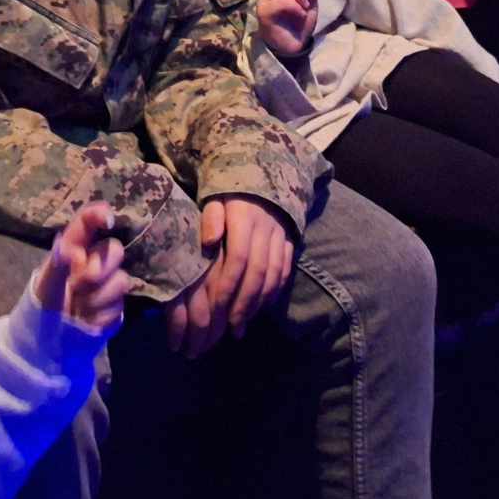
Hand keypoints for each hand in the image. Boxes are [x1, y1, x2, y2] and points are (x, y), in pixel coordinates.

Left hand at [34, 202, 134, 331]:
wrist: (50, 339)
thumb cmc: (45, 303)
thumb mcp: (46, 284)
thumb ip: (58, 266)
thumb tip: (72, 252)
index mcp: (75, 248)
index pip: (88, 222)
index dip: (99, 215)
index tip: (106, 220)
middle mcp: (96, 261)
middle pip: (115, 249)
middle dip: (98, 270)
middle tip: (76, 286)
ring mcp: (109, 283)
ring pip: (121, 280)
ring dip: (96, 298)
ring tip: (77, 308)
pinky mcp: (117, 307)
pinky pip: (119, 307)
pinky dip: (99, 316)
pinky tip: (86, 321)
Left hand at [164, 196, 294, 357]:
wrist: (262, 171)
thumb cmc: (229, 192)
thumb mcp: (214, 197)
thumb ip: (210, 219)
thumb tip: (209, 242)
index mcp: (244, 219)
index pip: (239, 259)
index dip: (229, 285)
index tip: (218, 308)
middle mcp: (266, 229)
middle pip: (258, 272)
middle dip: (245, 303)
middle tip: (233, 328)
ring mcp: (280, 235)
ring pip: (274, 274)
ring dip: (260, 302)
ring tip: (245, 323)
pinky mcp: (290, 240)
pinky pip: (285, 269)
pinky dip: (275, 290)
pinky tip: (262, 306)